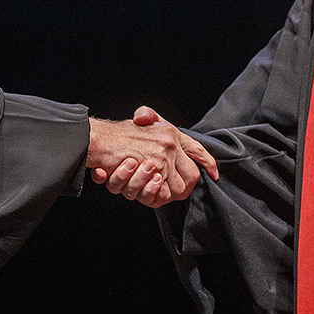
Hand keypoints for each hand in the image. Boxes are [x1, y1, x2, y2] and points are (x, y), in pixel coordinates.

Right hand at [87, 107, 218, 207]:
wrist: (99, 140)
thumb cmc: (118, 133)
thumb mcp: (140, 121)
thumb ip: (151, 118)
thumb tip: (153, 121)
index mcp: (170, 132)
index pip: (197, 150)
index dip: (207, 164)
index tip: (214, 174)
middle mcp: (170, 143)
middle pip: (191, 176)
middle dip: (184, 188)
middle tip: (172, 192)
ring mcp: (162, 157)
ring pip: (177, 189)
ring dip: (165, 193)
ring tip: (152, 190)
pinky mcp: (152, 170)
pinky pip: (162, 193)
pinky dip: (155, 195)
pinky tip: (146, 188)